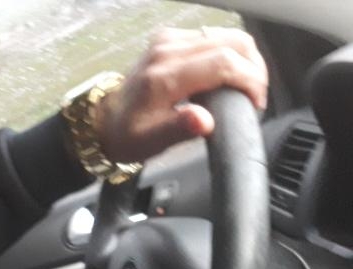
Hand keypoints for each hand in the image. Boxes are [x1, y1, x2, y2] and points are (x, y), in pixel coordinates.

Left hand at [97, 27, 268, 163]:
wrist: (104, 122)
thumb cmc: (128, 136)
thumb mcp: (151, 142)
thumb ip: (179, 130)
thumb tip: (204, 121)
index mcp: (163, 77)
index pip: (223, 63)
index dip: (249, 80)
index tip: (256, 103)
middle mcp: (166, 50)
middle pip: (232, 42)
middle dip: (254, 69)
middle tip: (256, 95)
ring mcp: (168, 40)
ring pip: (227, 35)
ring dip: (246, 59)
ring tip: (247, 86)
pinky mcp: (170, 39)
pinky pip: (213, 37)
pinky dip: (230, 54)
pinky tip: (230, 76)